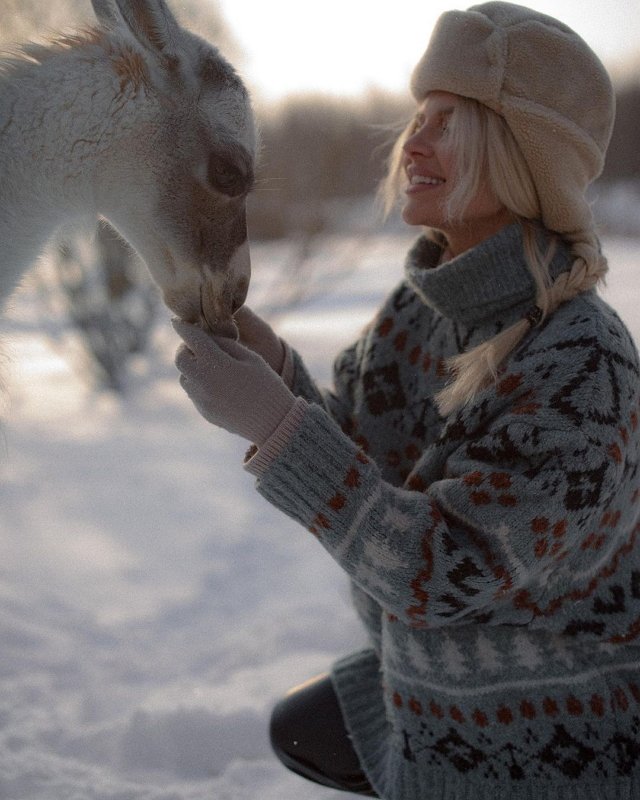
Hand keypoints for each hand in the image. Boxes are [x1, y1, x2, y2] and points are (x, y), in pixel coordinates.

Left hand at [173, 319, 295, 445]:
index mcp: (216, 363)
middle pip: (180, 359)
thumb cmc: (267, 385)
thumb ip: (226, 344)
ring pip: (184, 376)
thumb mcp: (251, 358)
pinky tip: (218, 385)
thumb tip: (206, 338)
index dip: (183, 327)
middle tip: (198, 346)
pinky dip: (199, 384)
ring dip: (192, 368)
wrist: (274, 422)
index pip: (192, 339)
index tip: (178, 321)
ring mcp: (201, 399)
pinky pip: (194, 393)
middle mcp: (202, 381)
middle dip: (186, 349)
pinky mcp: (204, 412)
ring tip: (211, 367)